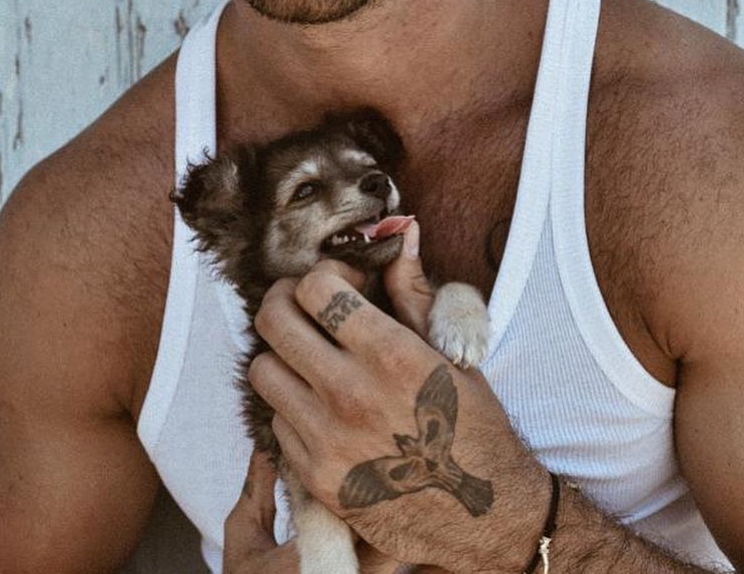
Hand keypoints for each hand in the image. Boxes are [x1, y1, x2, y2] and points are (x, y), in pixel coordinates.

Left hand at [249, 229, 546, 573]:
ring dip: (282, 354)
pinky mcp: (314, 477)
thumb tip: (401, 229)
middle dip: (286, 300)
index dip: (324, 275)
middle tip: (307, 307)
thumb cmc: (471, 424)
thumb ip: (413, 289)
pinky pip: (275, 421)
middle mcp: (351, 394)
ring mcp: (327, 440)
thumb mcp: (450, 351)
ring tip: (311, 357)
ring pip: (263, 370)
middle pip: (274, 321)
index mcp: (390, 354)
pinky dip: (291, 404)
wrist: (480, 514)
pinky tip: (322, 404)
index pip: (316, 288)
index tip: (342, 285)